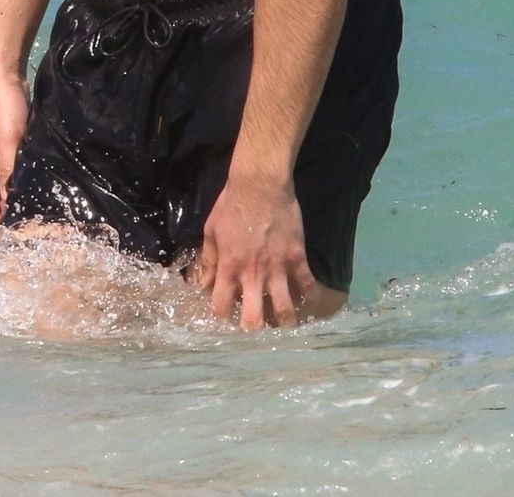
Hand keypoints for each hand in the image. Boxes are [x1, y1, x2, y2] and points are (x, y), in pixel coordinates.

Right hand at [0, 69, 28, 224]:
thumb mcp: (9, 141)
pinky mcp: (12, 144)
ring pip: (7, 186)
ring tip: (41, 217)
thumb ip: (10, 173)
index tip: (17, 243)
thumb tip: (12, 205)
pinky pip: (17, 171)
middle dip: (9, 217)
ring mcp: (0, 154)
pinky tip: (41, 189)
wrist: (4, 73)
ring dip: (19, 201)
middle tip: (34, 234)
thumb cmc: (3, 107)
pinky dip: (26, 183)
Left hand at [196, 173, 313, 329]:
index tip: (225, 317)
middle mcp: (253, 273)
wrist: (260, 184)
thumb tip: (203, 284)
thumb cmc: (231, 205)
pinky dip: (310, 297)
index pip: (220, 305)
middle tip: (256, 329)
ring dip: (285, 321)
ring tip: (285, 326)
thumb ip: (208, 259)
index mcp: (229, 267)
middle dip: (253, 329)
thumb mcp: (211, 231)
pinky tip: (308, 302)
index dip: (221, 317)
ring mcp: (278, 267)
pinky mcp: (297, 257)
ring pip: (284, 308)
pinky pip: (308, 285)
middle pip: (253, 317)